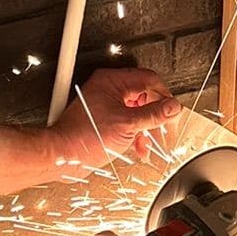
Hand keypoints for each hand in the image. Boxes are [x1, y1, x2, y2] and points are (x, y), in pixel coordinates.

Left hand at [52, 67, 180, 167]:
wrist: (64, 155)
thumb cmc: (83, 137)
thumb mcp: (127, 124)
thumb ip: (154, 114)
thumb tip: (172, 107)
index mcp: (112, 80)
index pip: (149, 80)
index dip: (164, 97)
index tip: (171, 113)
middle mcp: (108, 88)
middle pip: (144, 96)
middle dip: (156, 116)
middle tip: (163, 130)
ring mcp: (106, 104)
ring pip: (137, 111)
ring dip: (146, 128)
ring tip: (150, 143)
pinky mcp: (104, 119)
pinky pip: (127, 121)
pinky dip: (136, 134)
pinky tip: (139, 147)